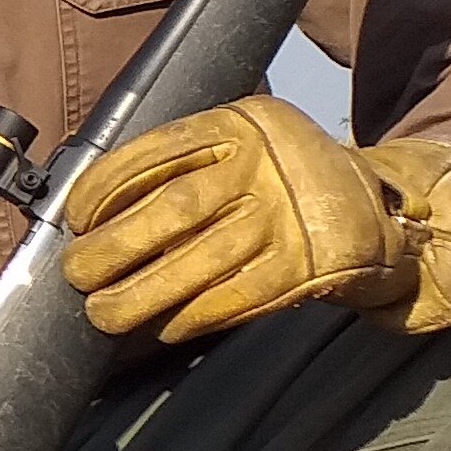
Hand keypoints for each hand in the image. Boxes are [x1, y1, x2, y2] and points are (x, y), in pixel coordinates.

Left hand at [61, 97, 450, 342]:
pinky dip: (191, 316)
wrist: (374, 213)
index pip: (158, 151)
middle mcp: (266, 164)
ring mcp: (289, 216)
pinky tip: (162, 327)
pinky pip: (234, 298)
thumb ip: (185, 162)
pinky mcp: (307, 267)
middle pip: (172, 208)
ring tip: (103, 313)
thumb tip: (96, 213)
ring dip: (140, 295)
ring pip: (197, 261)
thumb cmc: (281, 183)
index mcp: (241, 123)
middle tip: (76, 273)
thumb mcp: (243, 144)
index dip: (105, 188)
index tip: (75, 218)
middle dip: (113, 248)